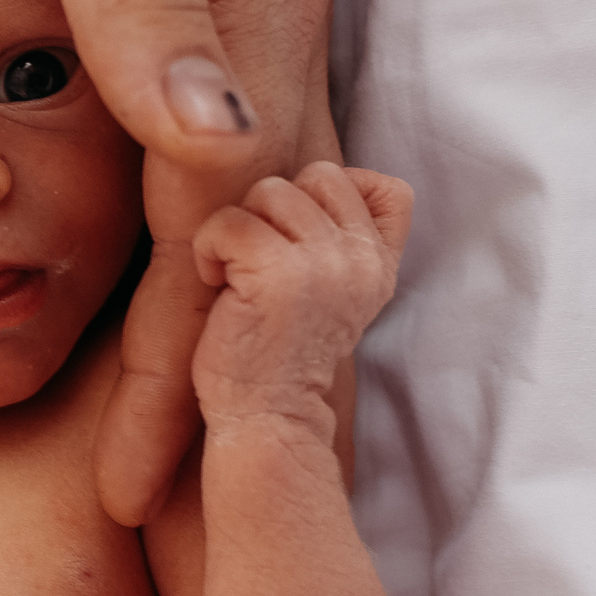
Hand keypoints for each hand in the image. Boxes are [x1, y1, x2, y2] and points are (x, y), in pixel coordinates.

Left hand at [0, 0, 340, 524]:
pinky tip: (122, 294)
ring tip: (131, 458)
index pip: (214, 229)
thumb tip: (203, 138)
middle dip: (189, 386)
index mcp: (241, 2)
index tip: (129, 488)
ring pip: (220, 209)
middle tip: (134, 526)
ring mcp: (233, 6)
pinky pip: (187, 146)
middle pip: (235, 246)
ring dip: (180, 330)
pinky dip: (160, 238)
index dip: (172, 363)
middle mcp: (256, 21)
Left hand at [191, 163, 410, 430]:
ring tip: (237, 276)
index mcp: (379, 265)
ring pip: (269, 191)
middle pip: (316, 176)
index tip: (301, 240)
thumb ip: (345, 243)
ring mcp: (323, 264)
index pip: (386, 187)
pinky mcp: (276, 273)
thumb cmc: (282, 354)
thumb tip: (322, 183)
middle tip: (259, 262)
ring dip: (238, 229)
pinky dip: (209, 248)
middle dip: (275, 210)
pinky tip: (217, 285)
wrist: (269, 419)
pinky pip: (228, 221)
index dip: (335, 195)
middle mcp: (361, 260)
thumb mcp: (338, 296)